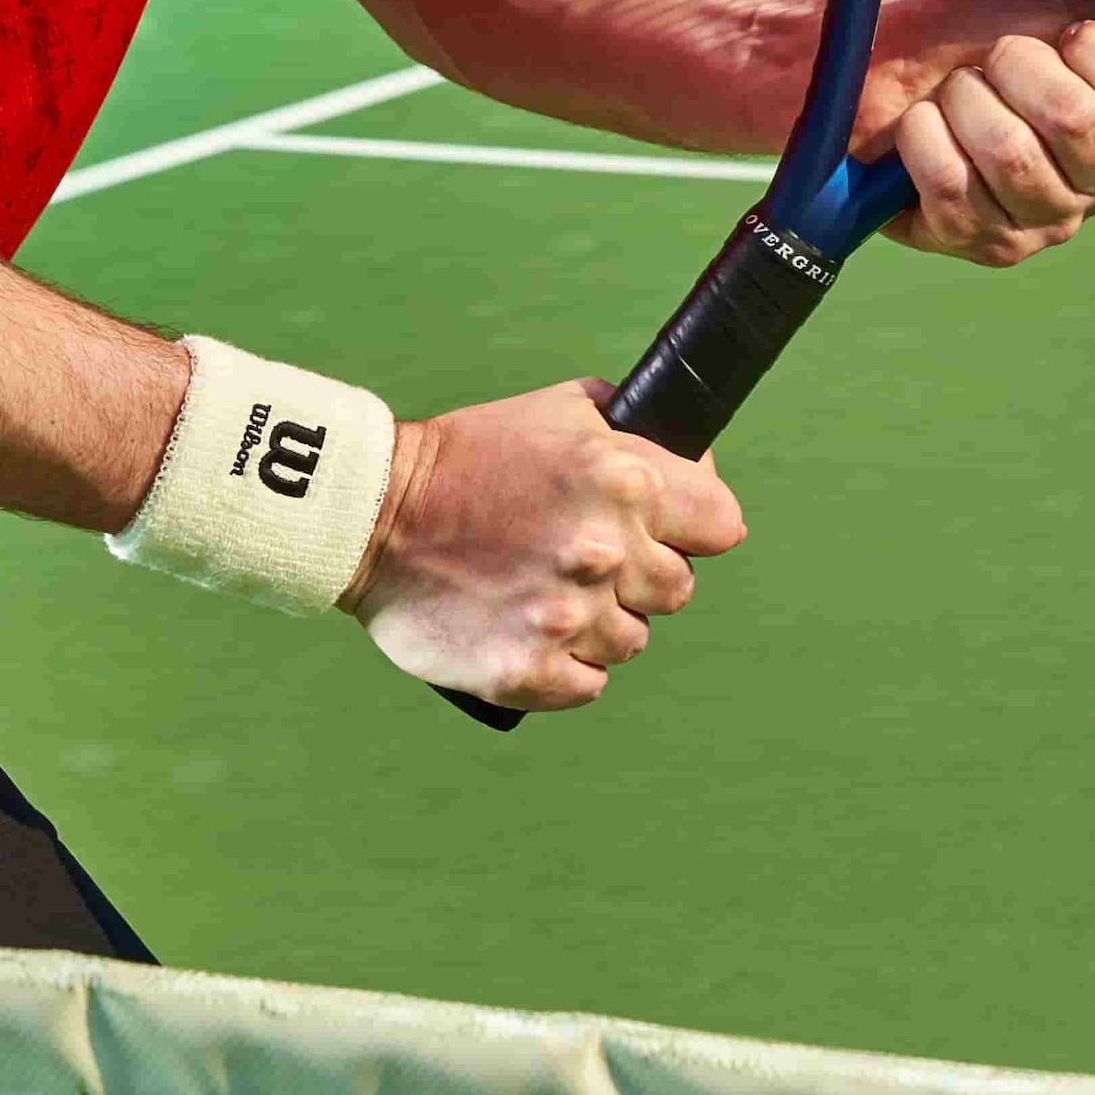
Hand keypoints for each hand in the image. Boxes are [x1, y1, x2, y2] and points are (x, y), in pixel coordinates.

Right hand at [346, 381, 744, 712]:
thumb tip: (694, 463)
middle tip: (586, 556)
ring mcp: (566, 618)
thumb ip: (635, 432)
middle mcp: (604, 553)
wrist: (372, 516)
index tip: (669, 527)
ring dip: (602, 620)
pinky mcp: (528, 672)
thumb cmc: (470, 456)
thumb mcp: (560, 410)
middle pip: (679, 588)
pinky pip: (588, 684)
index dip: (696, 525)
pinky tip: (532, 629)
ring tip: (548, 589)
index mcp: (624, 482)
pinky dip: (567, 664)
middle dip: (642, 574)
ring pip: (633, 640)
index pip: (721, 525)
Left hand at [846, 0, 1094, 266]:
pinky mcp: (976, 242)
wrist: (889, 57)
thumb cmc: (978, 32)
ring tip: (954, 93)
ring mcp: (1042, 223)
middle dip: (1015, 64)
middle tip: (991, 59)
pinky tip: (921, 127)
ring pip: (1009, 152)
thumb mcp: (1054, 3)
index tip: (1067, 34)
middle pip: (1074, 119)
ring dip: (965, 99)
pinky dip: (923, 134)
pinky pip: (951, 183)